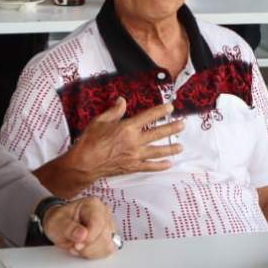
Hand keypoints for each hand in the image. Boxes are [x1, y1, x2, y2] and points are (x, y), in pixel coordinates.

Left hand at [42, 197, 117, 258]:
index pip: (98, 223)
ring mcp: (109, 226)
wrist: (61, 225)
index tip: (76, 245)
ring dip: (90, 251)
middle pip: (104, 237)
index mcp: (92, 204)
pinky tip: (84, 249)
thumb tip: (82, 235)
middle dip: (87, 247)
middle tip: (73, 245)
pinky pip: (106, 251)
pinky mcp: (110, 238)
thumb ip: (69, 228)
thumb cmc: (60, 221)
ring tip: (77, 246)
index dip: (89, 238)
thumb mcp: (57, 223)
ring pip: (107, 246)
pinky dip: (94, 254)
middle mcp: (104, 213)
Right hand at [68, 97, 183, 180]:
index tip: (170, 108)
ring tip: (181, 146)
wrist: (85, 163)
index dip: (161, 111)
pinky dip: (160, 165)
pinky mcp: (133, 167)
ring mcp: (135, 155)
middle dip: (172, 128)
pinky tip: (169, 164)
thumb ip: (114, 111)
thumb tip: (122, 100)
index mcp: (127, 127)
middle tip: (182, 125)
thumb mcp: (100, 121)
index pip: (149, 116)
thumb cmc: (90, 141)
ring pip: (158, 151)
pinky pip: (150, 166)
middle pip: (158, 133)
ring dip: (171, 148)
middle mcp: (135, 141)